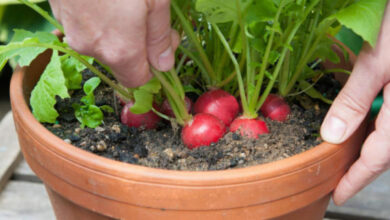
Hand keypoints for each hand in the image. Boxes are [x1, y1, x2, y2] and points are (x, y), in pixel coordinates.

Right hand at [48, 0, 178, 87]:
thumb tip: (165, 66)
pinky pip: (86, 26)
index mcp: (119, 50)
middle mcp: (91, 47)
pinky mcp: (59, 11)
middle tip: (152, 16)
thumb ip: (160, 36)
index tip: (166, 43)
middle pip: (121, 61)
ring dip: (120, 30)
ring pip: (103, 42)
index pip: (138, 80)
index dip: (155, 67)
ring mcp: (71, 29)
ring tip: (128, 1)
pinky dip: (100, 18)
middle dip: (139, 46)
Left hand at [320, 3, 389, 205]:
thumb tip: (332, 135)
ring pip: (389, 137)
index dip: (356, 180)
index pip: (378, 158)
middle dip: (360, 167)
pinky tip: (359, 124)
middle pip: (386, 151)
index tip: (339, 196)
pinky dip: (374, 127)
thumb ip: (354, 99)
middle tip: (337, 177)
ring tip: (344, 156)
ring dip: (368, 148)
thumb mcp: (375, 62)